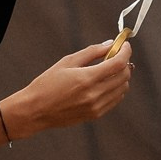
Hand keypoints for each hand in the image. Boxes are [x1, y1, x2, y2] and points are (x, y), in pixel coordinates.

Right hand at [6, 42, 133, 136]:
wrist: (35, 110)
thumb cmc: (47, 83)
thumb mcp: (67, 62)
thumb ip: (91, 52)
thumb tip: (110, 44)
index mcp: (87, 78)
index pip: (118, 64)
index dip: (125, 52)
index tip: (125, 45)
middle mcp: (95, 94)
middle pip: (124, 76)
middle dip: (125, 63)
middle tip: (117, 56)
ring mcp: (96, 107)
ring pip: (122, 88)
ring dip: (121, 76)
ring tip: (110, 69)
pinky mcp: (95, 115)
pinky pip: (115, 100)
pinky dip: (116, 89)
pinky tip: (106, 83)